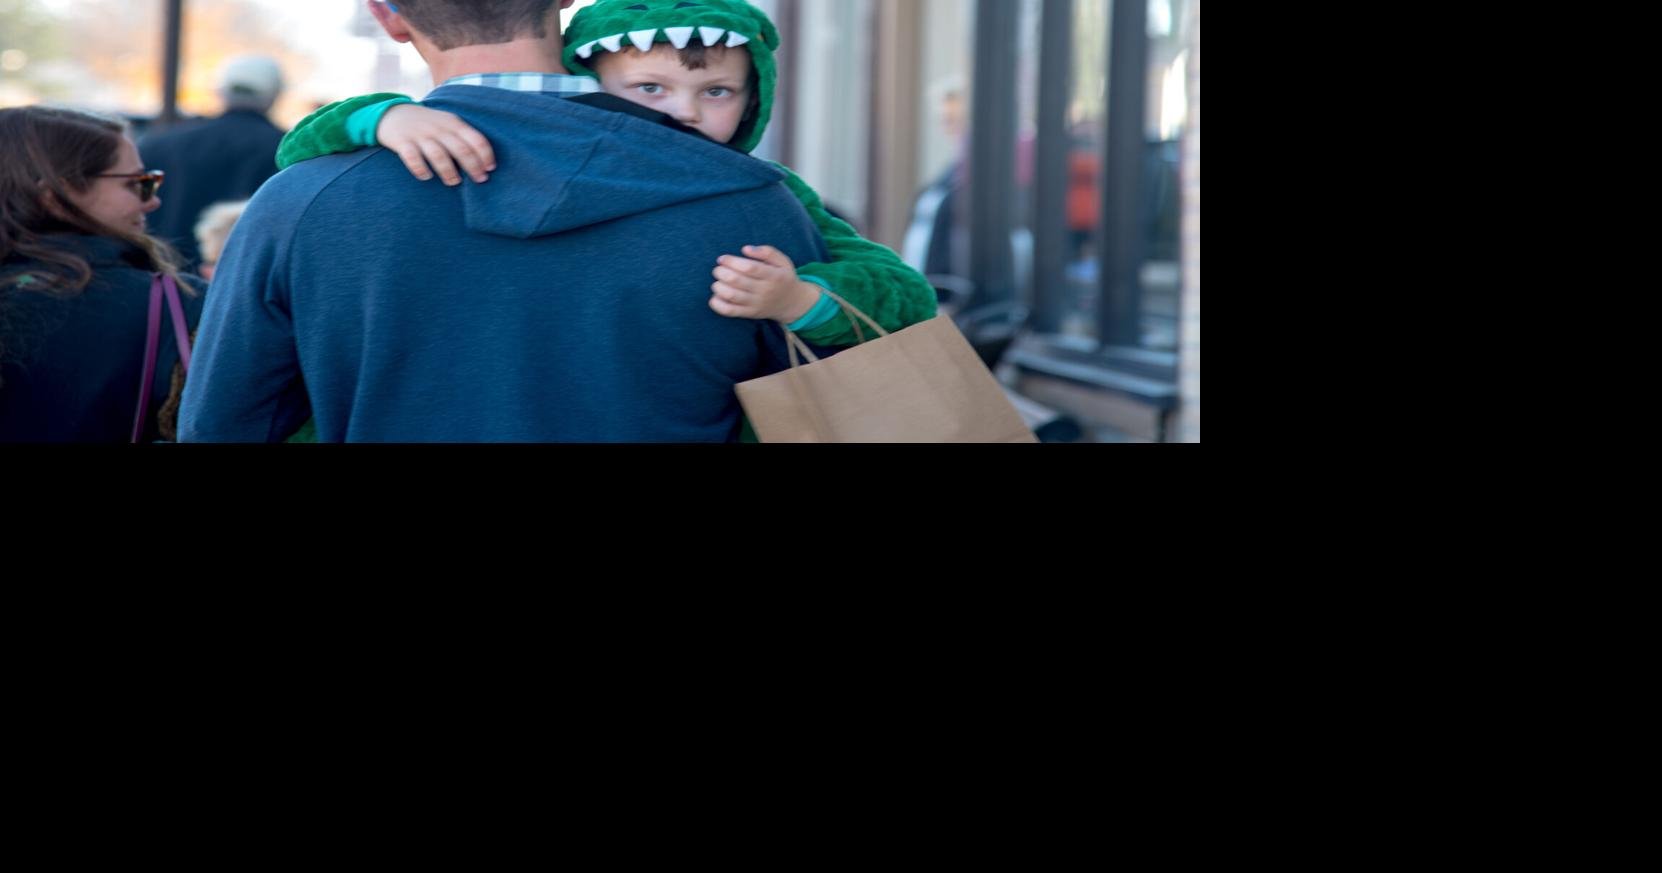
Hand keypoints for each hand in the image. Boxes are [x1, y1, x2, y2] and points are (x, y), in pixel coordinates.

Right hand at [378, 104, 495, 185]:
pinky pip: (412, 158)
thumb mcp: (448, 124)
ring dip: (449, 171)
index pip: (475, 138)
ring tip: (454, 182)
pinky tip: (426, 177)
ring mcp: (420, 135)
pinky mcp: (402, 142)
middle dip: (473, 166)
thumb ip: (463, 138)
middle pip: (460, 149)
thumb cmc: (428, 125)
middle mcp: (438, 128)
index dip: (485, 155)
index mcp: (453, 123)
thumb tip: (485, 164)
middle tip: (479, 180)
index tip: (490, 169)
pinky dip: (420, 169)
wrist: (392, 113)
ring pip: (438, 155)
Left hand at [710, 246, 821, 323]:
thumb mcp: (782, 261)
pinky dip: (718, 305)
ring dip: (718, 287)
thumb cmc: (783, 277)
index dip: (732, 261)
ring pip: (732, 296)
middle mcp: (764, 291)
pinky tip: (715, 296)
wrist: (791, 303)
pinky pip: (730, 311)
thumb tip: (745, 249)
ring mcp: (756, 304)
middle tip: (718, 269)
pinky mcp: (750, 313)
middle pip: (737, 281)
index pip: (749, 268)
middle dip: (721, 272)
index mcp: (773, 275)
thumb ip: (766, 251)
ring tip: (717, 281)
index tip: (722, 258)